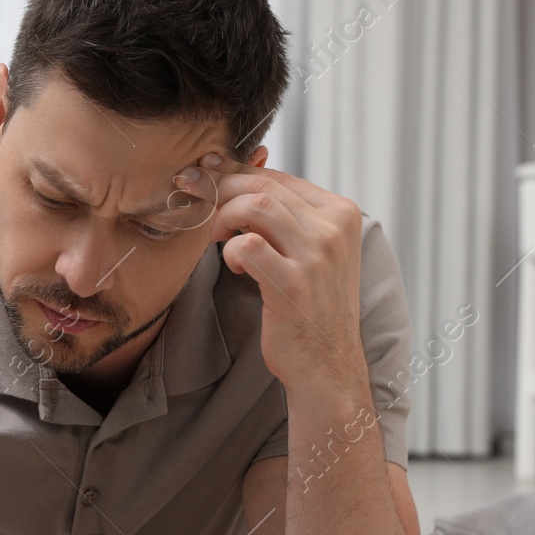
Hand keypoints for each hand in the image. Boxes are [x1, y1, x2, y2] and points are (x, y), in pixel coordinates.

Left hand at [178, 158, 368, 395]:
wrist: (329, 364)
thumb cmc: (311, 307)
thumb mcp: (312, 251)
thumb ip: (287, 216)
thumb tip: (239, 175)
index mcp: (342, 213)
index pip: (279, 177)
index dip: (236, 170)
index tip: (206, 171)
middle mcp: (334, 228)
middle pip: (264, 186)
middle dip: (219, 186)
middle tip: (192, 193)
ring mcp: (317, 255)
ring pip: (255, 206)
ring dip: (223, 217)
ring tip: (215, 236)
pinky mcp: (294, 283)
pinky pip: (246, 245)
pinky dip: (231, 251)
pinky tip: (236, 267)